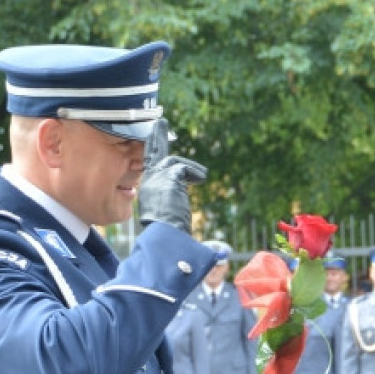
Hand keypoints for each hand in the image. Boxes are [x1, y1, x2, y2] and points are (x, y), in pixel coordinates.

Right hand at [138, 119, 206, 233]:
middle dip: (156, 138)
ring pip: (171, 161)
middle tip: (160, 122)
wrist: (166, 241)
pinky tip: (201, 178)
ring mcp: (156, 180)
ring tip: (201, 175)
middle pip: (152, 155)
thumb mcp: (187, 234)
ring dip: (189, 167)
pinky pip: (182, 167)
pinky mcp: (167, 177)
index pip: (151, 170)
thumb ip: (201, 237)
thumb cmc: (175, 243)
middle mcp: (149, 185)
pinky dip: (194, 172)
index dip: (157, 158)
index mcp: (149, 195)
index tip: (159, 145)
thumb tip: (225, 251)